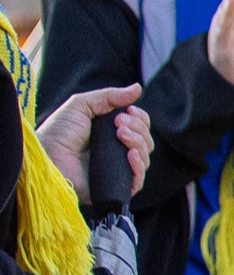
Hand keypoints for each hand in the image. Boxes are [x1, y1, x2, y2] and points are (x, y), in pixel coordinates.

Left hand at [35, 84, 151, 197]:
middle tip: (119, 123)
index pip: (140, 128)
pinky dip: (139, 165)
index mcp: (111, 134)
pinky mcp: (115, 187)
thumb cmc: (58, 131)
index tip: (129, 111)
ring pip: (144, 159)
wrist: (46, 156)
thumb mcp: (82, 105)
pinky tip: (130, 154)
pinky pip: (138, 181)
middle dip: (138, 128)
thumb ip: (110, 96)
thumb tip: (138, 87)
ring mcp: (117, 171)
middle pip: (146, 141)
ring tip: (120, 135)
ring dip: (138, 142)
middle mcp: (117, 153)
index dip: (140, 119)